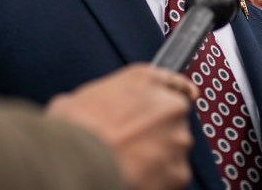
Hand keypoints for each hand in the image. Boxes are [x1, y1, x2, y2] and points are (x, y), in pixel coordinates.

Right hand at [46, 65, 197, 189]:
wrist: (76, 162)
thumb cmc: (74, 129)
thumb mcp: (80, 98)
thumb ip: (104, 98)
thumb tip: (94, 110)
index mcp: (146, 80)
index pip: (174, 82)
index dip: (178, 91)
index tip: (187, 95)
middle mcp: (169, 106)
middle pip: (173, 120)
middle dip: (158, 132)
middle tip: (131, 144)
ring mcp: (178, 140)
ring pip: (173, 150)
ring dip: (158, 157)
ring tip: (128, 165)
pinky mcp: (179, 172)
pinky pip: (172, 176)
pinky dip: (159, 180)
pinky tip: (136, 179)